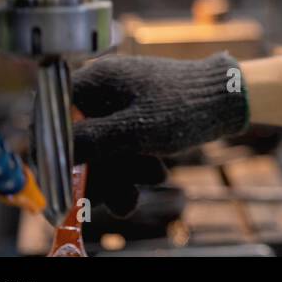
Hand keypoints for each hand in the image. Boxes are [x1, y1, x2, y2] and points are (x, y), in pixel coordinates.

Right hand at [66, 53, 249, 216]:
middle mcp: (102, 89)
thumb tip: (54, 151)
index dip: (52, 150)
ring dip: (121, 174)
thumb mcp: (135, 131)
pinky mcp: (137, 116)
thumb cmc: (184, 107)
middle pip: (79, 139)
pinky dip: (135, 164)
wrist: (229, 99)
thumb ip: (92, 141)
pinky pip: (123, 145)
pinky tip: (157, 176)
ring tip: (148, 187)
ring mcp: (120, 102)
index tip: (60, 180)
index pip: (53, 116)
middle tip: (113, 201)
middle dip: (98, 174)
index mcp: (94, 81)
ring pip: (104, 147)